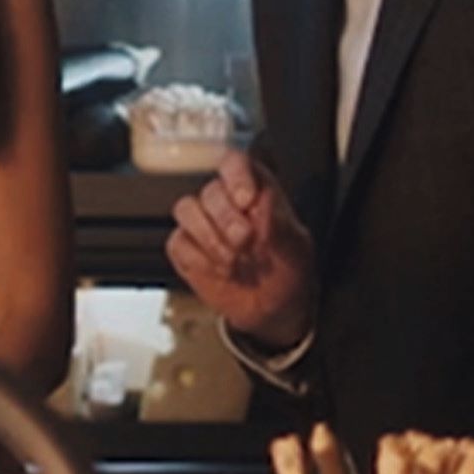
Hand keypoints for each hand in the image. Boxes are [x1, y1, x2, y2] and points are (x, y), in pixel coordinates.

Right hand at [164, 152, 318, 344]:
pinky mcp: (185, 248)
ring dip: (210, 238)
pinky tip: (220, 270)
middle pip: (210, 190)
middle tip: (245, 241)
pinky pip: (178, 242)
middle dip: (226, 219)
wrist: (274, 310)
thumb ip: (280, 225)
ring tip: (234, 261)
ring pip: (186, 210)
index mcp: (256, 190)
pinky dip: (198, 259)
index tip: (246, 200)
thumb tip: (264, 201)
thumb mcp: (295, 250)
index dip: (236, 176)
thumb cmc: (288, 272)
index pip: (236, 163)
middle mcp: (226, 202)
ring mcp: (202, 224)